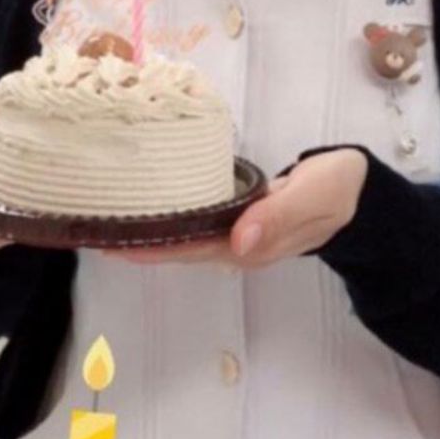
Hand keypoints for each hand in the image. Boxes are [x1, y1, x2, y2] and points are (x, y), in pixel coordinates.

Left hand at [105, 148, 368, 268]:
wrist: (356, 189)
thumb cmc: (336, 192)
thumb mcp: (316, 198)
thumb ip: (280, 217)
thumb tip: (238, 240)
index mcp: (248, 246)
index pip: (185, 249)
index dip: (145, 247)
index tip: (103, 239)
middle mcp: (232, 246)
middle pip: (172, 247)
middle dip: (129, 239)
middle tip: (82, 220)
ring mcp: (231, 232)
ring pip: (177, 233)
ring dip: (140, 225)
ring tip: (98, 209)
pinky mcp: (232, 214)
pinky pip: (190, 216)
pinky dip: (162, 209)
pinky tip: (139, 195)